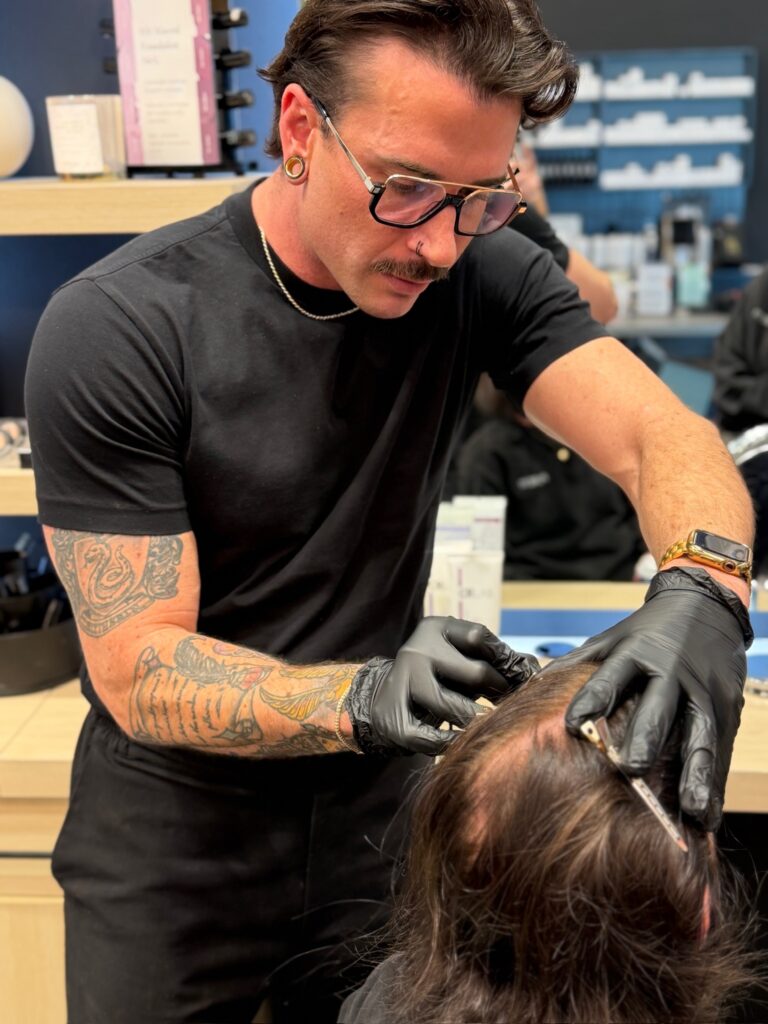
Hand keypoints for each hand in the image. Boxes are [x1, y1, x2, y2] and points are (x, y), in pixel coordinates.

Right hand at [346, 616, 539, 756]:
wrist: (378, 698)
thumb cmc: (435, 676)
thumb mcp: (459, 659)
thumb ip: (493, 660)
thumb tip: (533, 667)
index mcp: (434, 628)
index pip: (479, 637)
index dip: (504, 657)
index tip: (520, 676)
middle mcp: (417, 650)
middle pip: (474, 673)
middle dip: (498, 692)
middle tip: (508, 705)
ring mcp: (403, 682)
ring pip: (453, 706)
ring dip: (476, 720)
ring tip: (488, 724)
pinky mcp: (394, 718)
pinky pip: (431, 738)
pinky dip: (450, 743)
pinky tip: (460, 742)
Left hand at [556, 568, 749, 829]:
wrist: (706, 605)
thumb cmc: (648, 630)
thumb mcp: (610, 638)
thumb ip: (575, 665)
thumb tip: (528, 688)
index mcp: (636, 653)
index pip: (610, 678)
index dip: (592, 700)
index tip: (572, 725)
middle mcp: (672, 673)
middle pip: (658, 709)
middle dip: (646, 739)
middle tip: (631, 769)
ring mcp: (704, 692)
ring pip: (701, 735)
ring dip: (696, 773)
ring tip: (690, 809)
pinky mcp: (729, 709)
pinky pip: (721, 751)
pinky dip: (715, 784)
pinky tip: (707, 815)